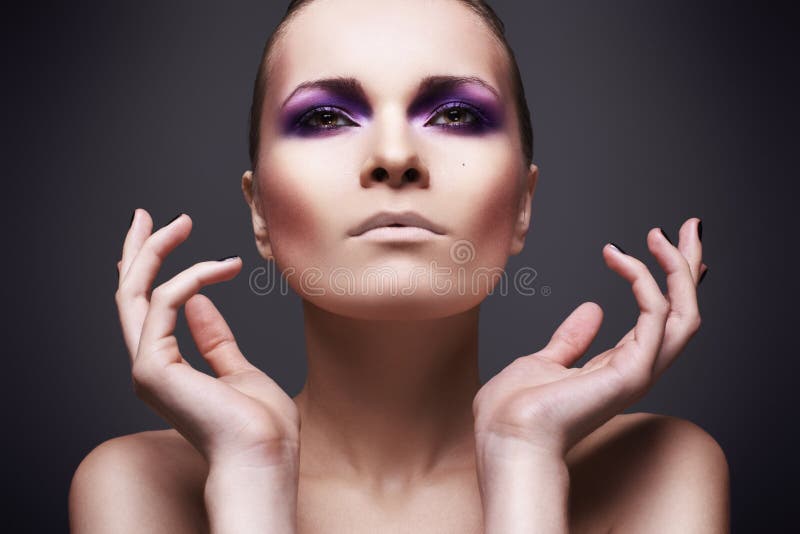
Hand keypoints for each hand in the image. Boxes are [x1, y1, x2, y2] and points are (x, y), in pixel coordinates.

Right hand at [115, 209, 299, 467]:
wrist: (264, 456)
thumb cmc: (260, 425)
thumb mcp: (238, 370)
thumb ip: (215, 339)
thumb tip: (203, 302)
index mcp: (167, 367)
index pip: (146, 310)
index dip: (150, 270)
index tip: (165, 236)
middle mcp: (149, 365)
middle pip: (128, 296)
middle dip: (137, 252)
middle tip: (146, 214)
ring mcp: (147, 367)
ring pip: (135, 293)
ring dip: (157, 251)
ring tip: (184, 222)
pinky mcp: (153, 367)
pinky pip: (164, 304)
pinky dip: (191, 278)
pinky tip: (221, 266)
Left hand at [472, 218, 705, 457]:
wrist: (504, 438)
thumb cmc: (514, 412)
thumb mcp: (543, 362)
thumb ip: (571, 338)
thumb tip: (592, 309)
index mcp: (616, 368)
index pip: (659, 319)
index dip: (667, 282)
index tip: (664, 246)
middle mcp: (635, 369)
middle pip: (683, 313)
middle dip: (687, 267)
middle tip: (688, 226)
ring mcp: (637, 372)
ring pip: (684, 314)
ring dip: (678, 269)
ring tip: (660, 234)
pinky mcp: (631, 372)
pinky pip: (655, 317)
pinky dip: (644, 282)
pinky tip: (622, 258)